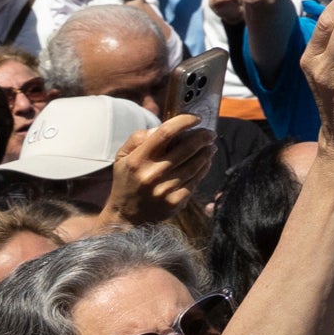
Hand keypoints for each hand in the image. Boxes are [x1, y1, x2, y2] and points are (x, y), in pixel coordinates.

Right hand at [96, 114, 217, 226]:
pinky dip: (204, 168)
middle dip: (203, 137)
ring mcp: (165, 188)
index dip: (185, 121)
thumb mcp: (122, 157)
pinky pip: (196, 179)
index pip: (166, 133)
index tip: (196, 118)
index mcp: (138, 159)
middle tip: (210, 133)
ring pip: (196, 164)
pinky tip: (206, 162)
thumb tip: (159, 128)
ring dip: (207, 152)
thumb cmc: (127, 181)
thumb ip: (137, 138)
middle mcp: (153, 173)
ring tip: (211, 146)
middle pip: (187, 147)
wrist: (126, 216)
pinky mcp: (175, 201)